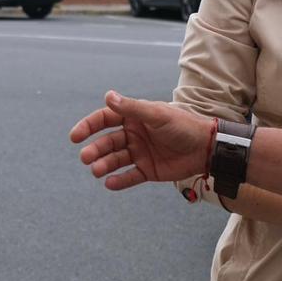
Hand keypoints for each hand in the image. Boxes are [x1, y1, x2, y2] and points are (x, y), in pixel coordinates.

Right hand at [70, 91, 211, 189]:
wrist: (206, 147)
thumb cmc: (183, 125)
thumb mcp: (157, 114)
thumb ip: (132, 108)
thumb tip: (108, 96)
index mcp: (134, 117)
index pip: (105, 119)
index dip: (88, 126)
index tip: (75, 136)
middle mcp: (134, 134)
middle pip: (107, 142)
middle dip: (95, 149)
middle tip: (85, 158)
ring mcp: (140, 153)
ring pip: (115, 160)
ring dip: (103, 165)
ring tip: (96, 171)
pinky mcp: (148, 170)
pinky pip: (129, 176)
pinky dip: (119, 181)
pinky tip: (109, 184)